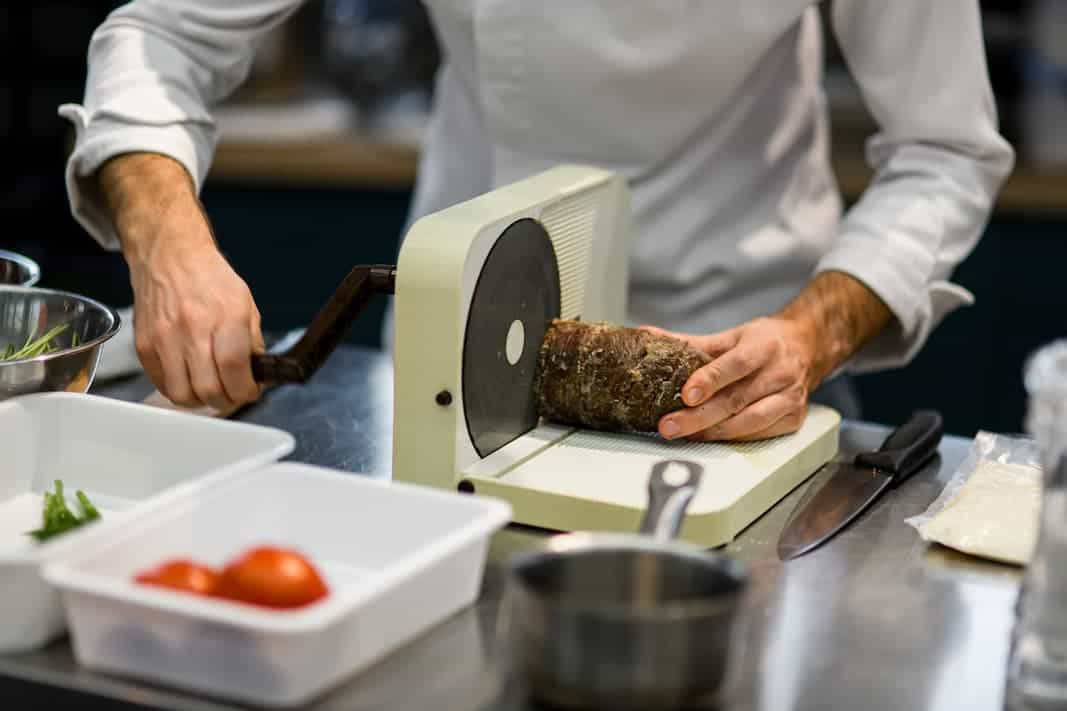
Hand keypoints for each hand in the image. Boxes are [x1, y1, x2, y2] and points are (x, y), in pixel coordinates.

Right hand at [99, 153, 264, 409]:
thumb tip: (258, 376)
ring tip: (211, 389)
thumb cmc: (210, 278)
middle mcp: (193, 328)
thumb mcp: (246, 304)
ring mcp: (165, 339)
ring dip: (201, 400)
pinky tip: (190, 379)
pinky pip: (162, 384)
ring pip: (183, 394)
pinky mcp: (144, 346)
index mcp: (226, 316)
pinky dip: (179, 390)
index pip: (235, 369)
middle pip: (209, 389)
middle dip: (227, 400)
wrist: (169, 256)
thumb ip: (253, 342)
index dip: (245, 391)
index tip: (250, 392)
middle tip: (232, 394)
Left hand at [643, 316, 816, 441]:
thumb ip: (691, 342)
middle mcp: (781, 373)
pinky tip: (708, 438)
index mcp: (765, 346)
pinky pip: (760, 434)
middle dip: (699, 416)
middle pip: (737, 399)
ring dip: (713, 432)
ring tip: (683, 435)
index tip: (686, 394)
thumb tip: (649, 336)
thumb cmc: (764, 342)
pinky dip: (732, 438)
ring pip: (749, 422)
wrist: (807, 348)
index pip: (737, 364)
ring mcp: (790, 398)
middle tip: (669, 426)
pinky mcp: (794, 419)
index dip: (710, 380)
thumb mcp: (732, 336)